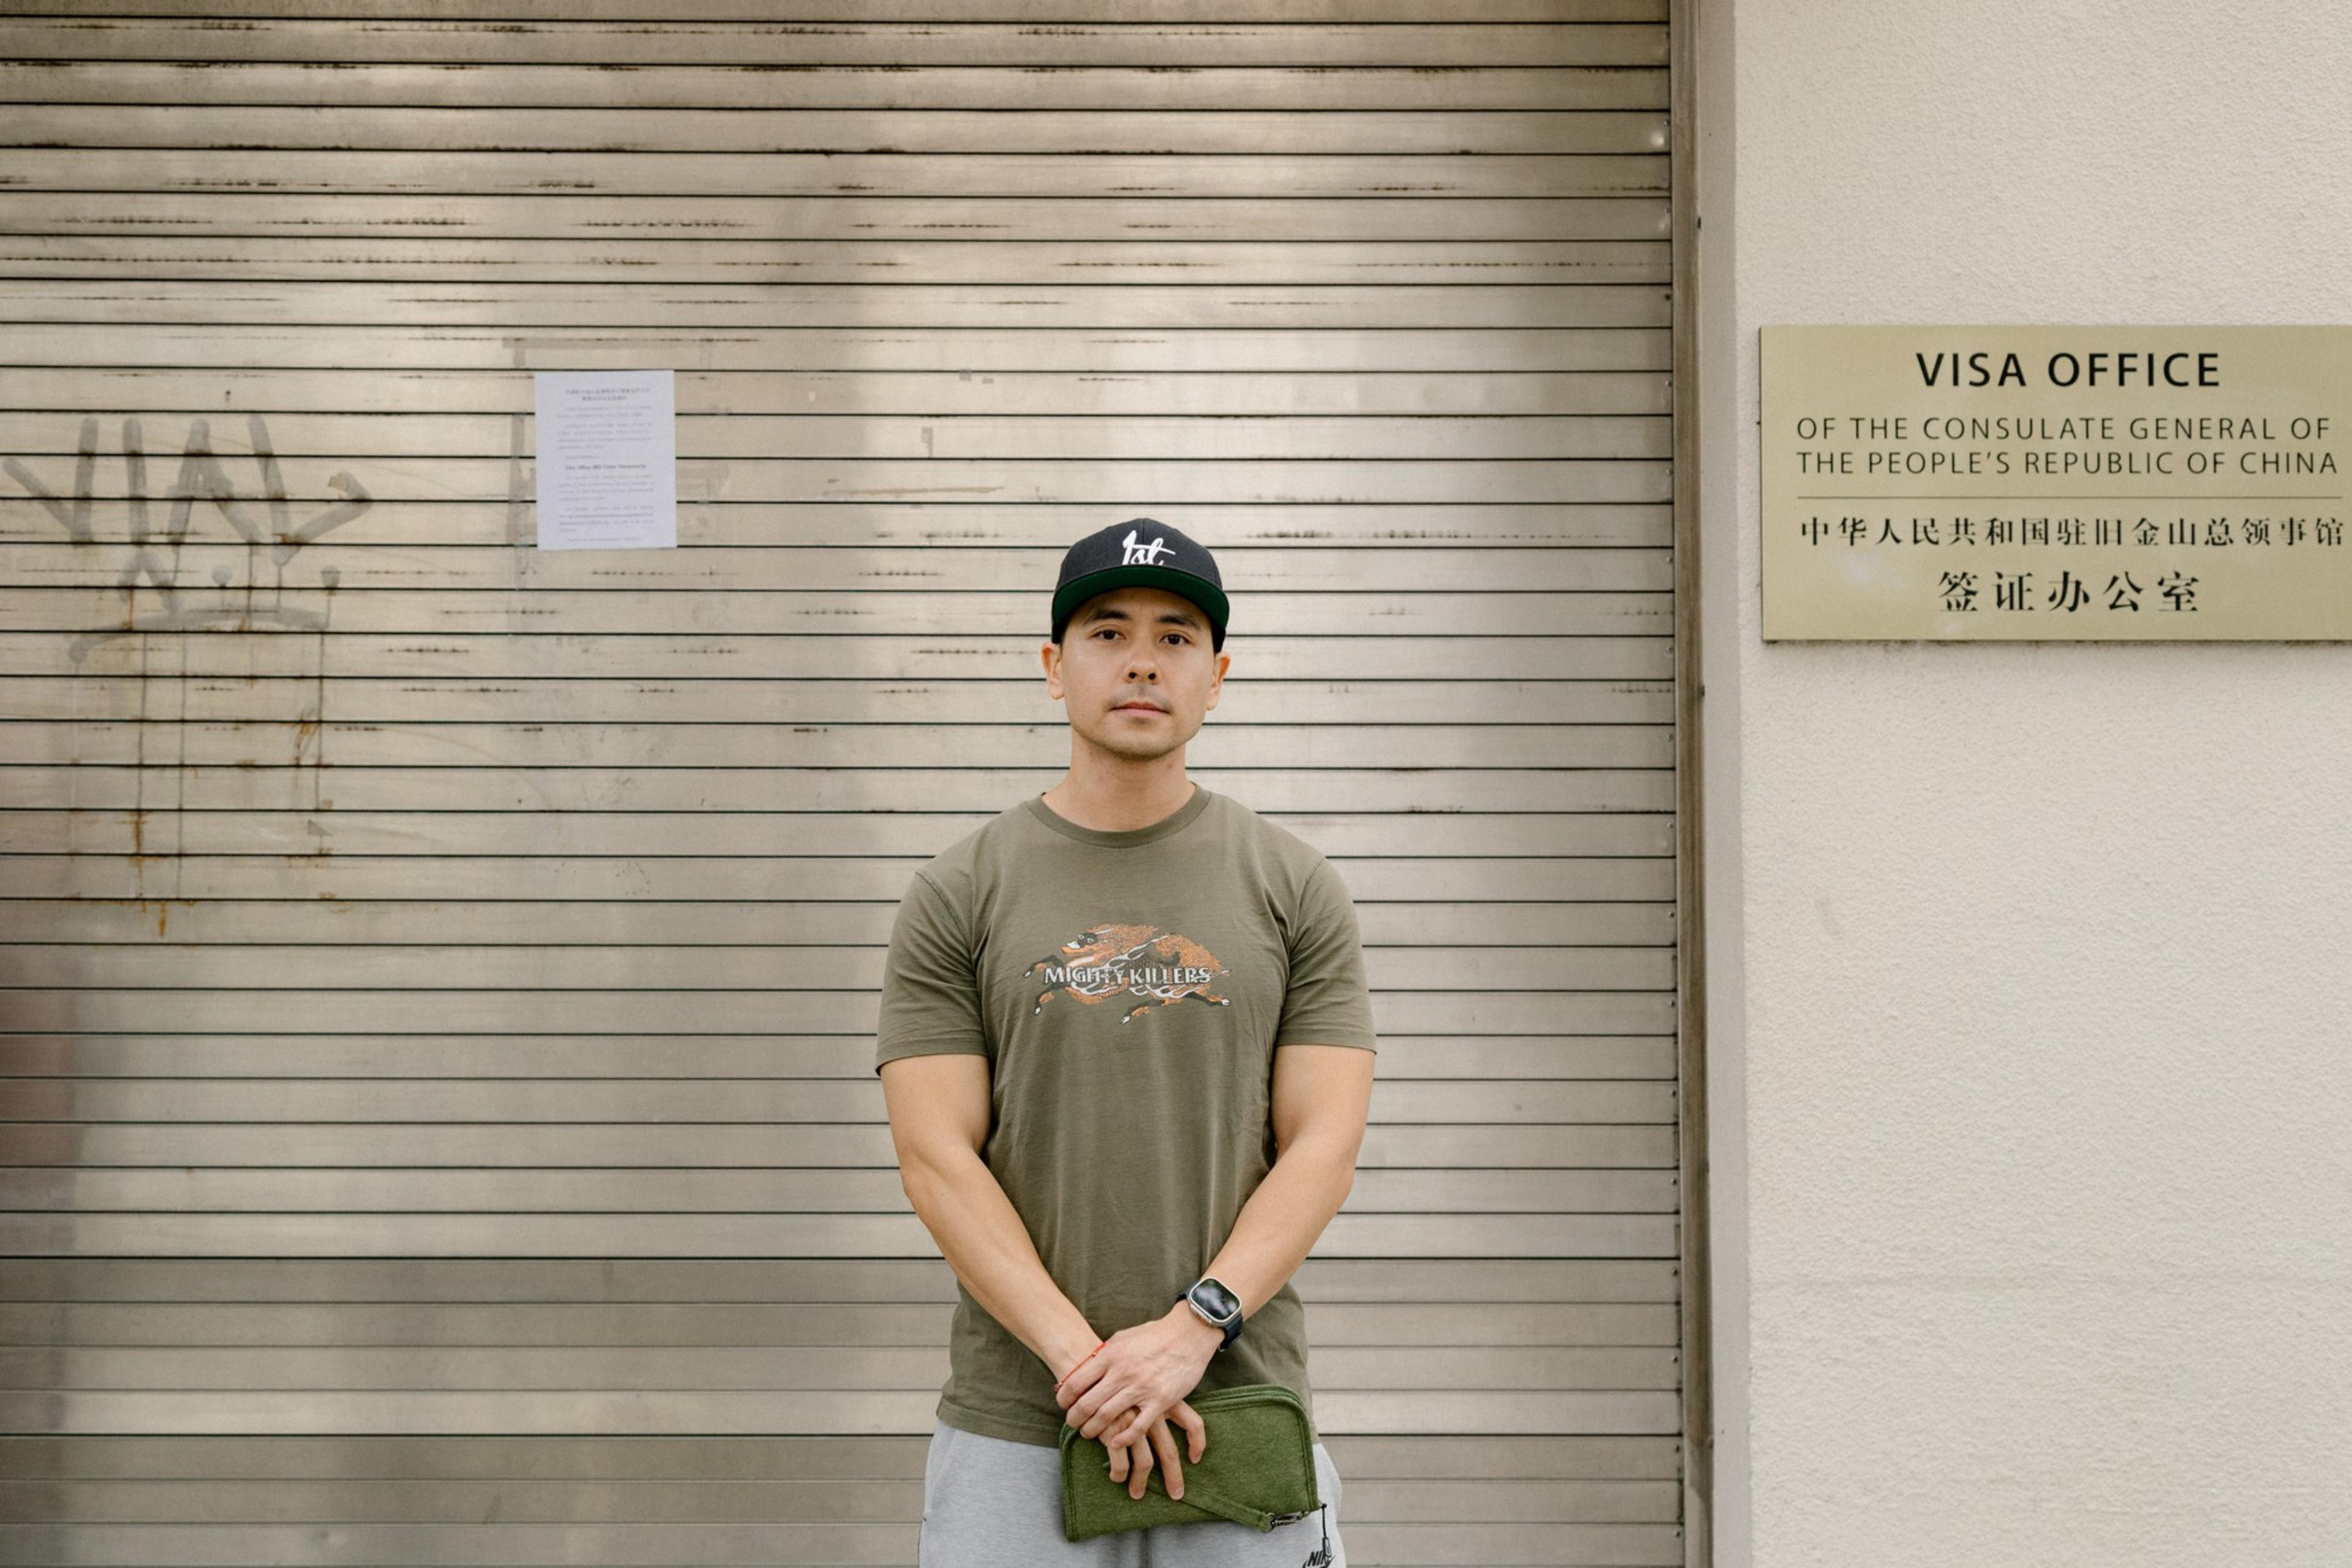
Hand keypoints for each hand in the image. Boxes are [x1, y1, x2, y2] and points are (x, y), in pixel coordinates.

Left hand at [1054, 1306, 1222, 1498]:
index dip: (1064, 1398)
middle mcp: (1122, 1373)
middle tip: (1072, 1424)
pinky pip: (1138, 1427)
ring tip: (1088, 1433)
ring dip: (1093, 1430)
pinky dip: (1122, 1439)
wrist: (1188, 1334)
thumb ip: (1105, 1355)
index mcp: (1110, 1355)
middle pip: (1087, 1404)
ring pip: (1107, 1417)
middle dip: (1074, 1419)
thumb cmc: (1154, 1335)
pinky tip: (1114, 1443)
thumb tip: (1085, 1367)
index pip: (1076, 1382)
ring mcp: (1141, 1388)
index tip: (1062, 1405)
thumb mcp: (1123, 1338)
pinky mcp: (1160, 1400)